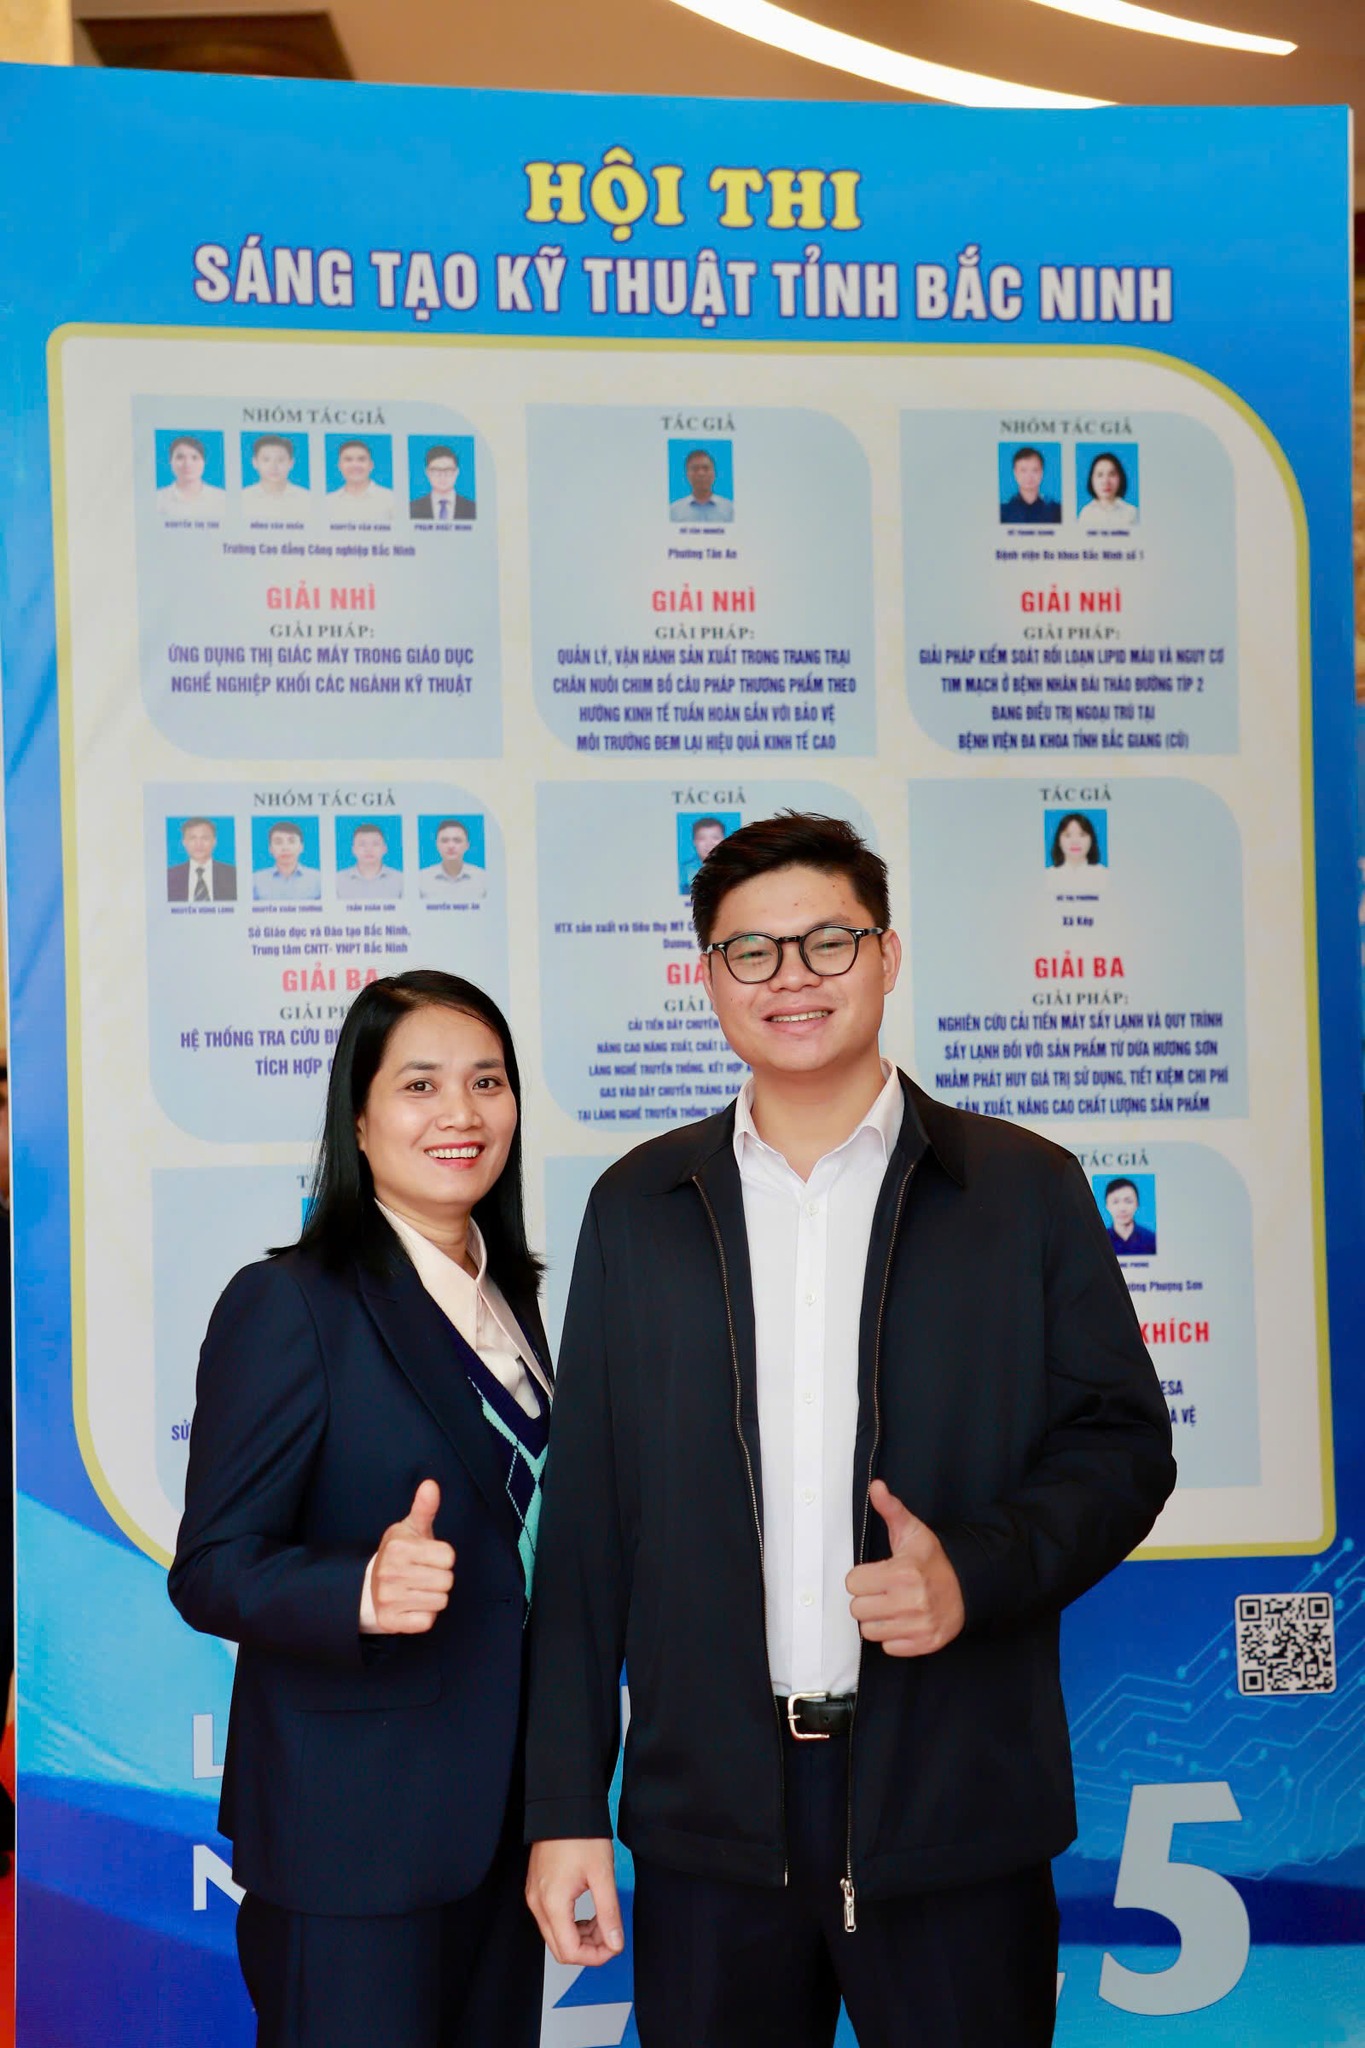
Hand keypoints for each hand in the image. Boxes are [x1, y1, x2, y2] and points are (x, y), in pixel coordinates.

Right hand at [370, 1480, 454, 1634]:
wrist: (367, 1588)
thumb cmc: (398, 1555)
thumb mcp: (410, 1529)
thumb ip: (424, 1508)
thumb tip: (431, 1484)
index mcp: (399, 1548)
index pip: (449, 1557)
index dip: (443, 1558)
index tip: (428, 1557)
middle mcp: (390, 1572)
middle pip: (447, 1580)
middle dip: (440, 1578)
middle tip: (423, 1575)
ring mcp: (389, 1599)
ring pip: (440, 1601)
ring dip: (433, 1597)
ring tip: (417, 1589)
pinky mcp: (391, 1621)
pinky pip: (428, 1621)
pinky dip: (424, 1615)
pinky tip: (411, 1605)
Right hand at [526, 1838, 623, 1966]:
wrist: (562, 1807)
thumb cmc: (581, 1835)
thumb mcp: (602, 1875)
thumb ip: (609, 1913)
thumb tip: (615, 1944)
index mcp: (553, 1903)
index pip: (570, 1952)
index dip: (595, 1957)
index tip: (614, 1946)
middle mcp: (537, 1904)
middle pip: (560, 1949)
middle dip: (589, 1949)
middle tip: (611, 1935)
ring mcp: (534, 1897)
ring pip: (556, 1936)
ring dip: (581, 1937)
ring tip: (603, 1921)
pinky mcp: (537, 1889)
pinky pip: (552, 1920)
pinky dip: (571, 1924)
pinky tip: (589, 1913)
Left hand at [845, 1478, 964, 1656]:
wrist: (968, 1586)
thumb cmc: (934, 1560)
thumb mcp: (913, 1531)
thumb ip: (891, 1509)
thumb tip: (876, 1487)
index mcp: (902, 1573)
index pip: (852, 1583)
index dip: (861, 1578)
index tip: (875, 1575)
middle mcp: (910, 1601)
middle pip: (857, 1609)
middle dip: (867, 1599)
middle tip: (884, 1591)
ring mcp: (918, 1625)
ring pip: (869, 1631)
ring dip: (877, 1620)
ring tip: (892, 1606)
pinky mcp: (925, 1644)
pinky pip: (888, 1648)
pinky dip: (893, 1637)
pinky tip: (903, 1620)